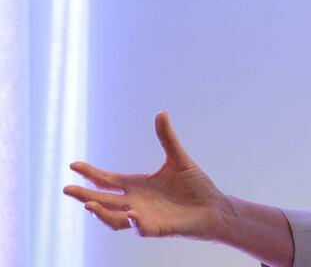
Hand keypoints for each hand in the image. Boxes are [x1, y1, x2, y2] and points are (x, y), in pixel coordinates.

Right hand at [63, 112, 230, 238]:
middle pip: (103, 200)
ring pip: (115, 219)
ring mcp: (145, 217)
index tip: (73, 165)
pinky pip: (142, 228)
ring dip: (101, 213)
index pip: (108, 180)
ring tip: (89, 205)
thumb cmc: (195, 185)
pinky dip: (135, 222)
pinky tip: (132, 213)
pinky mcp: (158, 228)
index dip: (90, 174)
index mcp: (138, 185)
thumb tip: (161, 112)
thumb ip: (167, 138)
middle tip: (67, 189)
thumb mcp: (178, 159)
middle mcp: (136, 202)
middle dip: (85, 196)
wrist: (213, 207)